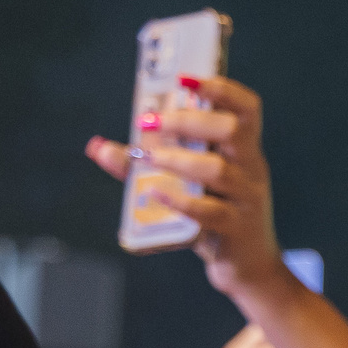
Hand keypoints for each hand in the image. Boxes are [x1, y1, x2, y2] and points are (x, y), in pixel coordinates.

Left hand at [86, 75, 292, 306]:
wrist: (247, 267)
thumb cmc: (215, 216)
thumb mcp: (185, 185)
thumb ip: (142, 164)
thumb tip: (97, 147)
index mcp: (243, 150)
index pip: (246, 109)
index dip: (222, 88)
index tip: (186, 79)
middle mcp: (251, 170)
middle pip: (233, 130)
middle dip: (190, 120)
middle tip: (154, 122)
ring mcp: (246, 200)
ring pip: (219, 170)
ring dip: (180, 160)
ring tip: (151, 159)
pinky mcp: (236, 230)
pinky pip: (210, 213)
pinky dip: (180, 202)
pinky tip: (155, 194)